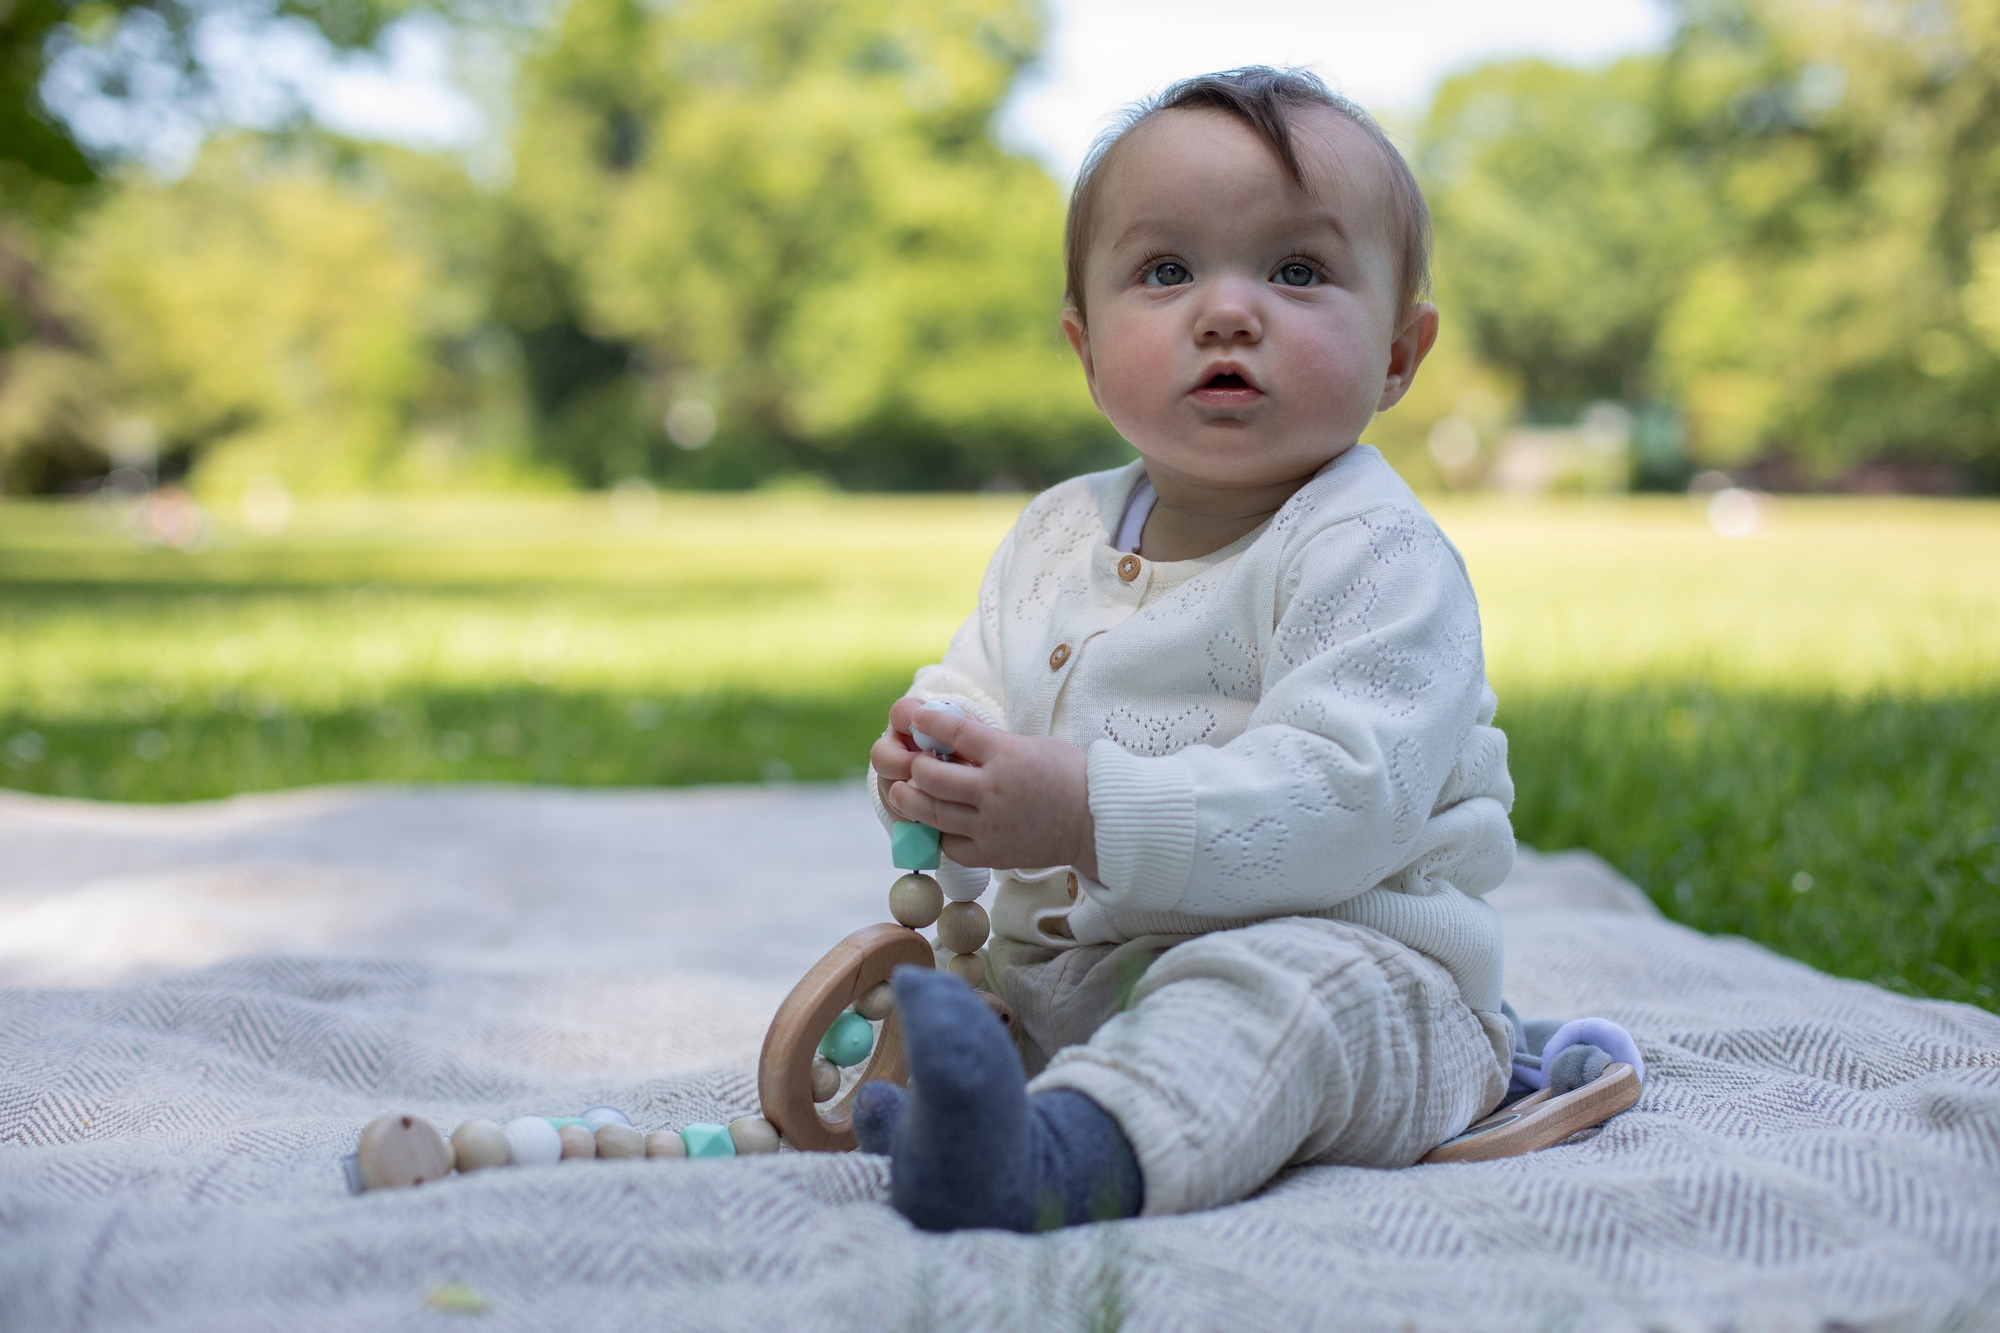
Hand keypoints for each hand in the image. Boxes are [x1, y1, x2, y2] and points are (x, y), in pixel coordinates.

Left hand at [871, 697, 1097, 876]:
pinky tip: (933, 823)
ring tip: (902, 791)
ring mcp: (991, 825)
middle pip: (932, 776)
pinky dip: (936, 833)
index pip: (954, 732)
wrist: (1097, 822)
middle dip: (914, 766)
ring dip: (910, 800)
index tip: (915, 718)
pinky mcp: (992, 854)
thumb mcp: (1033, 744)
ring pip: (933, 813)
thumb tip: (952, 728)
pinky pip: (949, 845)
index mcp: (1007, 756)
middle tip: (912, 762)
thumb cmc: (1069, 777)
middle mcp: (994, 790)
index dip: (928, 722)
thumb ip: (992, 741)